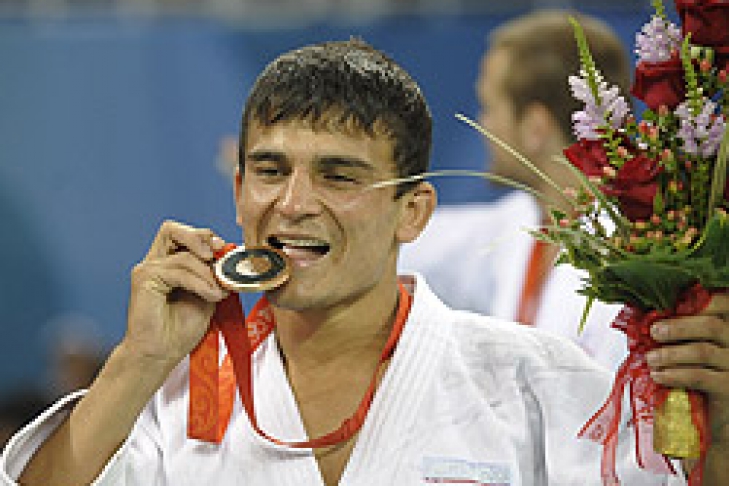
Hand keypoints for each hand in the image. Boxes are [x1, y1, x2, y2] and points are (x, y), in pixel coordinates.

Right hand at [123, 220, 228, 370]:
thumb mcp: (207, 295)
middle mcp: (156, 262)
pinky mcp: (144, 279)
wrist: (161, 353)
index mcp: (169, 263)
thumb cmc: (181, 329)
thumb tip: (231, 258)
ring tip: (218, 292)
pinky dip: (200, 283)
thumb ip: (214, 276)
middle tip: (216, 254)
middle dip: (199, 237)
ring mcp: (148, 270)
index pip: (184, 235)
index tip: (224, 249)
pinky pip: (179, 271)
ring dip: (207, 273)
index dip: (205, 237)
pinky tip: (211, 296)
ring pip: (183, 255)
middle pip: (172, 229)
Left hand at [647, 293, 728, 445]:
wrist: (711, 422)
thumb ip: (677, 333)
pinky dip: (674, 374)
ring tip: (651, 359)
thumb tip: (645, 315)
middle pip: (712, 325)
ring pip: (703, 351)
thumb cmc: (696, 383)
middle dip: (678, 326)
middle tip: (654, 332)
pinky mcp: (728, 388)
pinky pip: (700, 376)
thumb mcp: (687, 352)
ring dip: (670, 353)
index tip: (668, 307)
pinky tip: (659, 376)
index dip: (696, 302)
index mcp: (727, 329)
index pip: (722, 303)